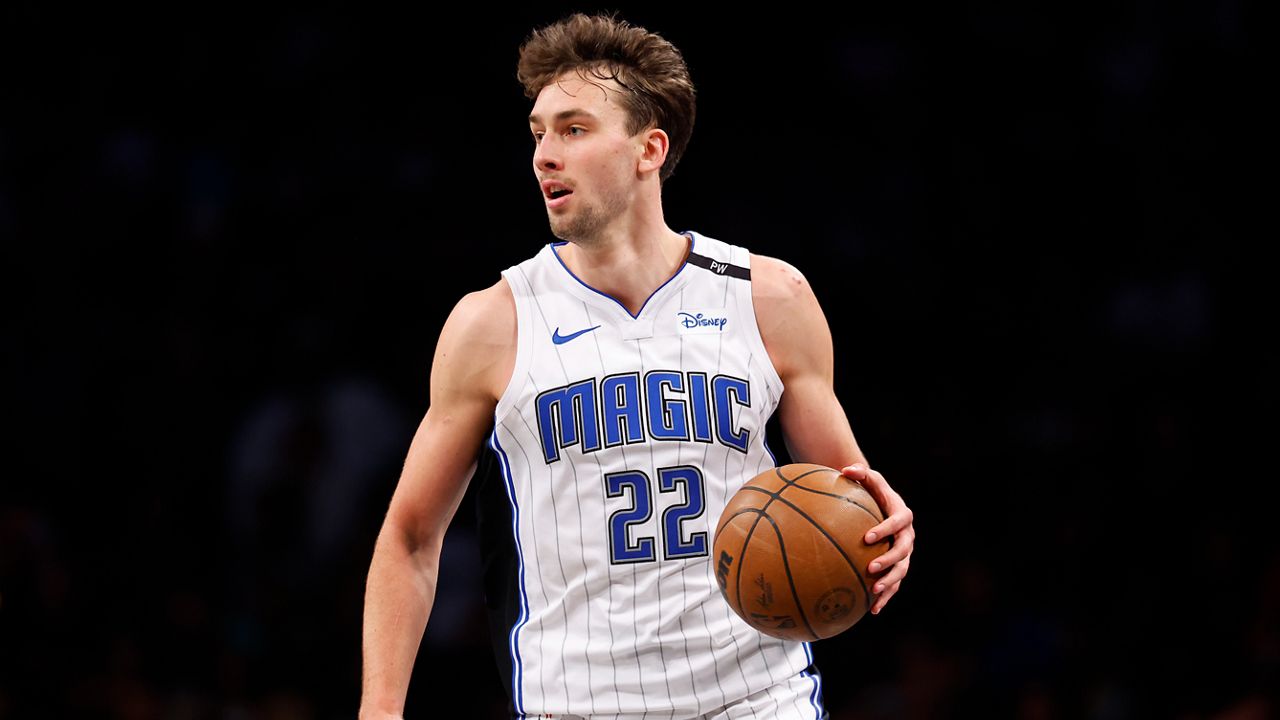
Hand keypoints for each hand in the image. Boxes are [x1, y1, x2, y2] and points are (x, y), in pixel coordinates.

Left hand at [841, 463, 913, 614]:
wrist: (881, 507)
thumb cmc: (872, 492)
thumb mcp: (869, 479)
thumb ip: (860, 473)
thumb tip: (845, 469)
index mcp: (902, 515)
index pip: (897, 522)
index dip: (884, 530)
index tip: (867, 538)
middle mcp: (907, 536)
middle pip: (903, 551)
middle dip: (888, 562)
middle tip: (870, 569)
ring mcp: (905, 554)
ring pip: (902, 571)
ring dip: (890, 583)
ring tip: (874, 591)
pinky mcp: (898, 567)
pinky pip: (894, 584)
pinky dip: (885, 597)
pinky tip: (872, 609)